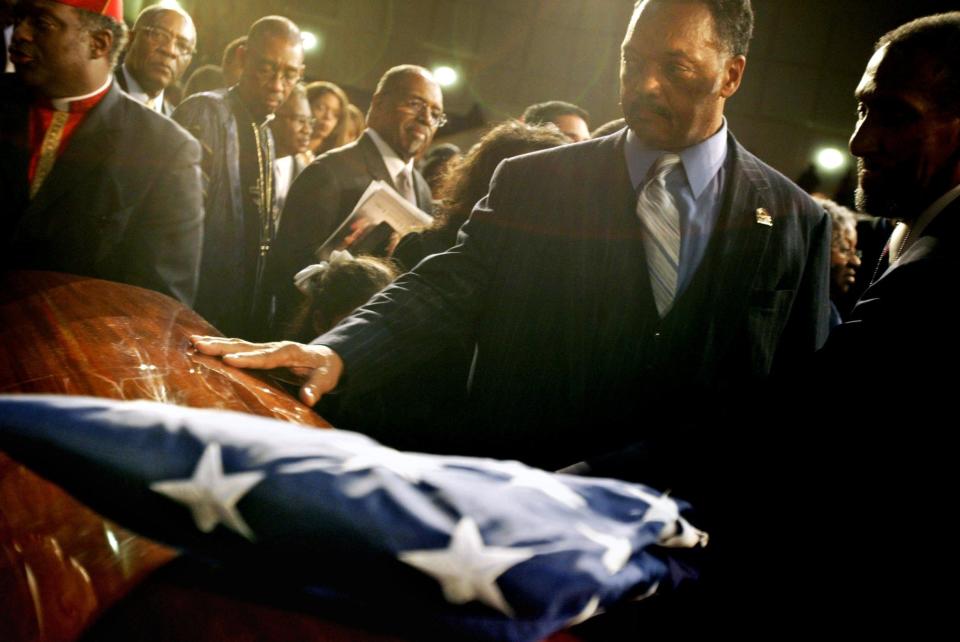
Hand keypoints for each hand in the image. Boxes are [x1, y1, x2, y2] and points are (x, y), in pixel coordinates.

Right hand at [190, 336, 343, 406]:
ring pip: (239, 345)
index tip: (228, 360)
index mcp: (289, 352)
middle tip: (198, 344)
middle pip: (245, 347)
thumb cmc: (326, 370)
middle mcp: (274, 347)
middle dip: (221, 346)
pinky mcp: (261, 353)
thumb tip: (308, 399)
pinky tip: (205, 347)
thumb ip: (316, 388)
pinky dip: (222, 347)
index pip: (266, 357)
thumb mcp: (326, 379)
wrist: (327, 358)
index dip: (248, 359)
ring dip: (216, 344)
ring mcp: (266, 349)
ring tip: (193, 341)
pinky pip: (239, 349)